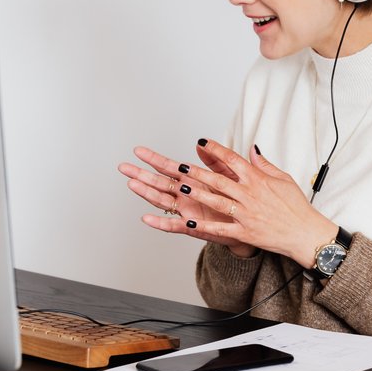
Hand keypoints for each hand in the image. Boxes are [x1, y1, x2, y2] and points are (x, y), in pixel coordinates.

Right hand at [118, 145, 255, 257]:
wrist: (248, 225)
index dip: (154, 159)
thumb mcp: (227, 175)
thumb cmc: (235, 200)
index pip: (170, 167)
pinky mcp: (192, 227)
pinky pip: (173, 225)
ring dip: (146, 193)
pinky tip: (146, 218)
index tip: (139, 151)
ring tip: (132, 184)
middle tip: (124, 167)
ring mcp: (186, 211)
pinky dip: (160, 222)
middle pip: (159, 183)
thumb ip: (214, 160)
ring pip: (162, 201)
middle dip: (141, 174)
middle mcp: (185, 195)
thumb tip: (201, 143)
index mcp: (193, 181)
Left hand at [125, 139, 338, 267]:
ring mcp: (246, 214)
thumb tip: (252, 149)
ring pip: (216, 201)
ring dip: (197, 194)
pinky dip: (204, 226)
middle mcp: (250, 195)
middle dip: (197, 172)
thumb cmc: (296, 206)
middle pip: (219, 180)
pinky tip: (188, 222)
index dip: (216, 150)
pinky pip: (220, 229)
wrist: (306, 233)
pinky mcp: (245, 232)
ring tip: (180, 187)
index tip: (203, 142)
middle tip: (180, 165)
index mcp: (258, 180)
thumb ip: (264, 164)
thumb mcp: (283, 179)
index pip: (233, 160)